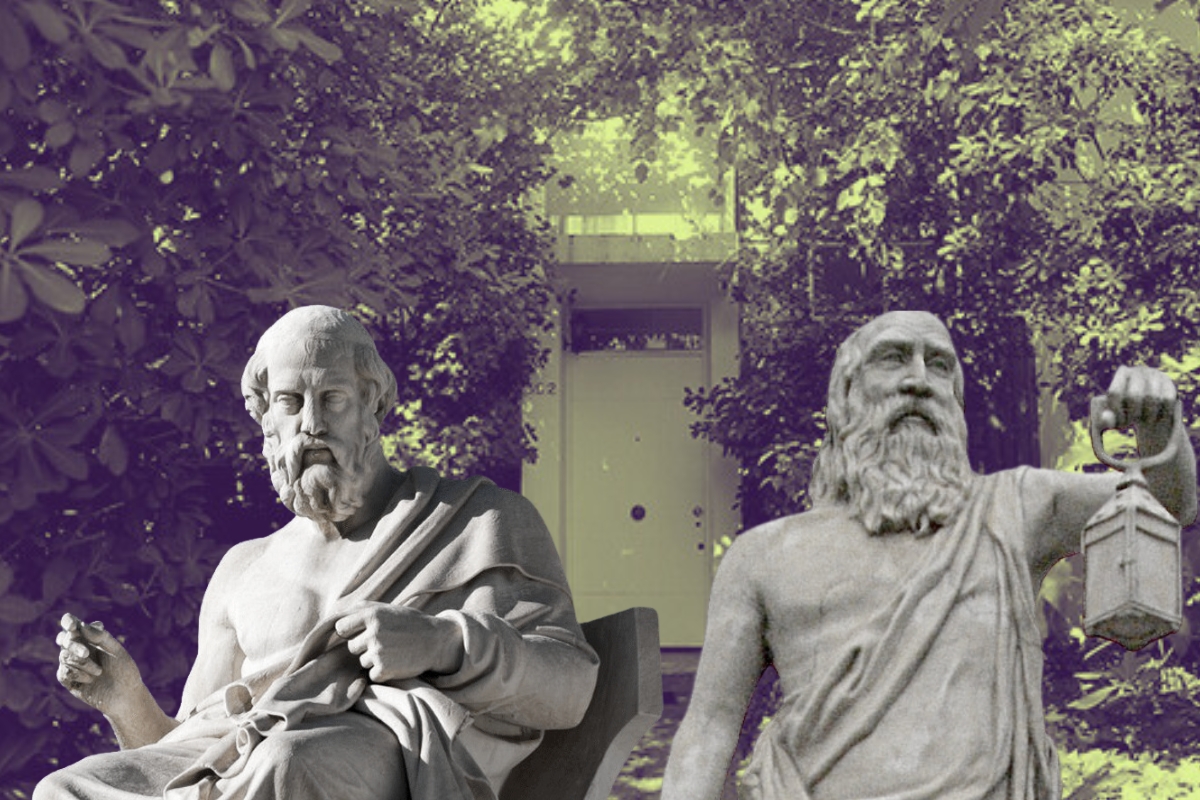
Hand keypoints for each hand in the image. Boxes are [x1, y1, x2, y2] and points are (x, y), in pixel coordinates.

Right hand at [56, 613, 144, 716]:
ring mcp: (72, 664)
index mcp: (91, 638)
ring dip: (82, 663)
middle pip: (65, 640)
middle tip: (86, 653)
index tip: (71, 624)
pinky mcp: (67, 679)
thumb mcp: (116, 651)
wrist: (124, 696)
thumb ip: (100, 637)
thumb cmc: (123, 670)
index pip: (74, 626)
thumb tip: (82, 626)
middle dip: (73, 645)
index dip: (69, 622)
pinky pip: (64, 671)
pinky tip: (90, 680)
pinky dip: (78, 674)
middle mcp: (79, 649)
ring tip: (99, 672)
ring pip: (64, 656)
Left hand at [334, 602, 463, 682]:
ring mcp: (378, 652)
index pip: (342, 628)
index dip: (351, 632)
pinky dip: (383, 672)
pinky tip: (397, 663)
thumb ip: (362, 609)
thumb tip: (336, 615)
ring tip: (394, 652)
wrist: (437, 640)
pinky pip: (372, 675)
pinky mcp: (384, 670)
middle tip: (386, 642)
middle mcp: (373, 632)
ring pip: (362, 661)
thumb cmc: (409, 623)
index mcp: (372, 614)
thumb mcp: (387, 608)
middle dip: (365, 647)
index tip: (362, 632)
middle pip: (352, 647)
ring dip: (375, 660)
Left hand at [1103, 366, 1178, 445]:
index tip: (1119, 423)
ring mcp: (1156, 375)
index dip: (1116, 411)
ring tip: (1144, 420)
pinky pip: (1167, 400)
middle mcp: (1139, 371)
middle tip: (1133, 423)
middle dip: (1133, 414)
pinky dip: (1162, 412)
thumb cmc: (1128, 411)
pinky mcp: (1170, 384)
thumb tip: (1105, 418)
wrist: (1152, 407)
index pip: (1115, 392)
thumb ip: (1109, 418)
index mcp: (1122, 373)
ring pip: (1152, 398)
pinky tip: (1157, 418)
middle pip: (1134, 395)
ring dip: (1148, 415)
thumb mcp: (1116, 416)